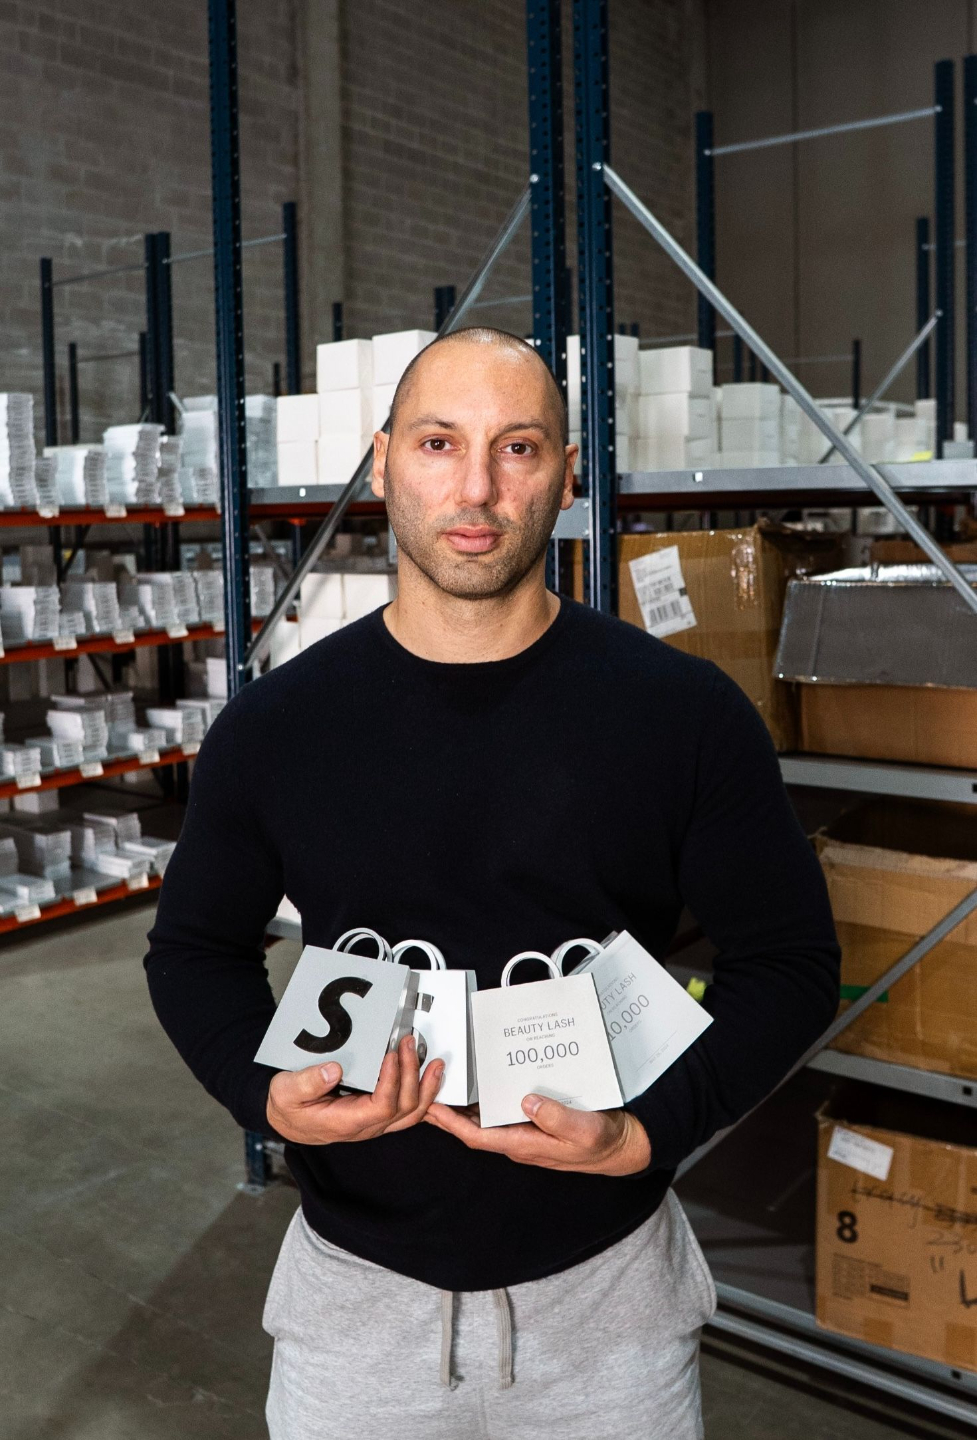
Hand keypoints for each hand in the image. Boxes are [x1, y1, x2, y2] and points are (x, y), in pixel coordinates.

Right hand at [266, 1034, 444, 1144]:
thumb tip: (333, 1070)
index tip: (390, 1054)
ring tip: (436, 1063)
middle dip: (412, 1074)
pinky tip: (430, 1075)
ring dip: (427, 1088)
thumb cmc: (289, 1106)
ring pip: (412, 1114)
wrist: (289, 1120)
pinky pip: (409, 1110)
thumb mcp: (287, 1092)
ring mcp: (376, 1123)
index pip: (381, 1107)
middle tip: (409, 1043)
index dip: (391, 1081)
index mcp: (346, 1122)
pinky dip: (424, 1094)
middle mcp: (367, 1126)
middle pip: (404, 1109)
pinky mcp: (380, 1115)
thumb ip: (307, 1082)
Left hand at [423, 1092, 651, 1175]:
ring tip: (443, 1083)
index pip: (478, 1136)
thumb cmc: (602, 1142)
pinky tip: (479, 1084)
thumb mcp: (584, 1129)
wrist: (620, 1146)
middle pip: (473, 1128)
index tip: (430, 1108)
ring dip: (462, 1105)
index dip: (451, 1124)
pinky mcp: (533, 1122)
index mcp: (525, 1144)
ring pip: (484, 1120)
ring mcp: (525, 1132)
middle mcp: (519, 1140)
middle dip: (447, 1112)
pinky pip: (501, 1112)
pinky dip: (485, 1099)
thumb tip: (526, 1101)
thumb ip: (557, 1117)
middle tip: (425, 1089)